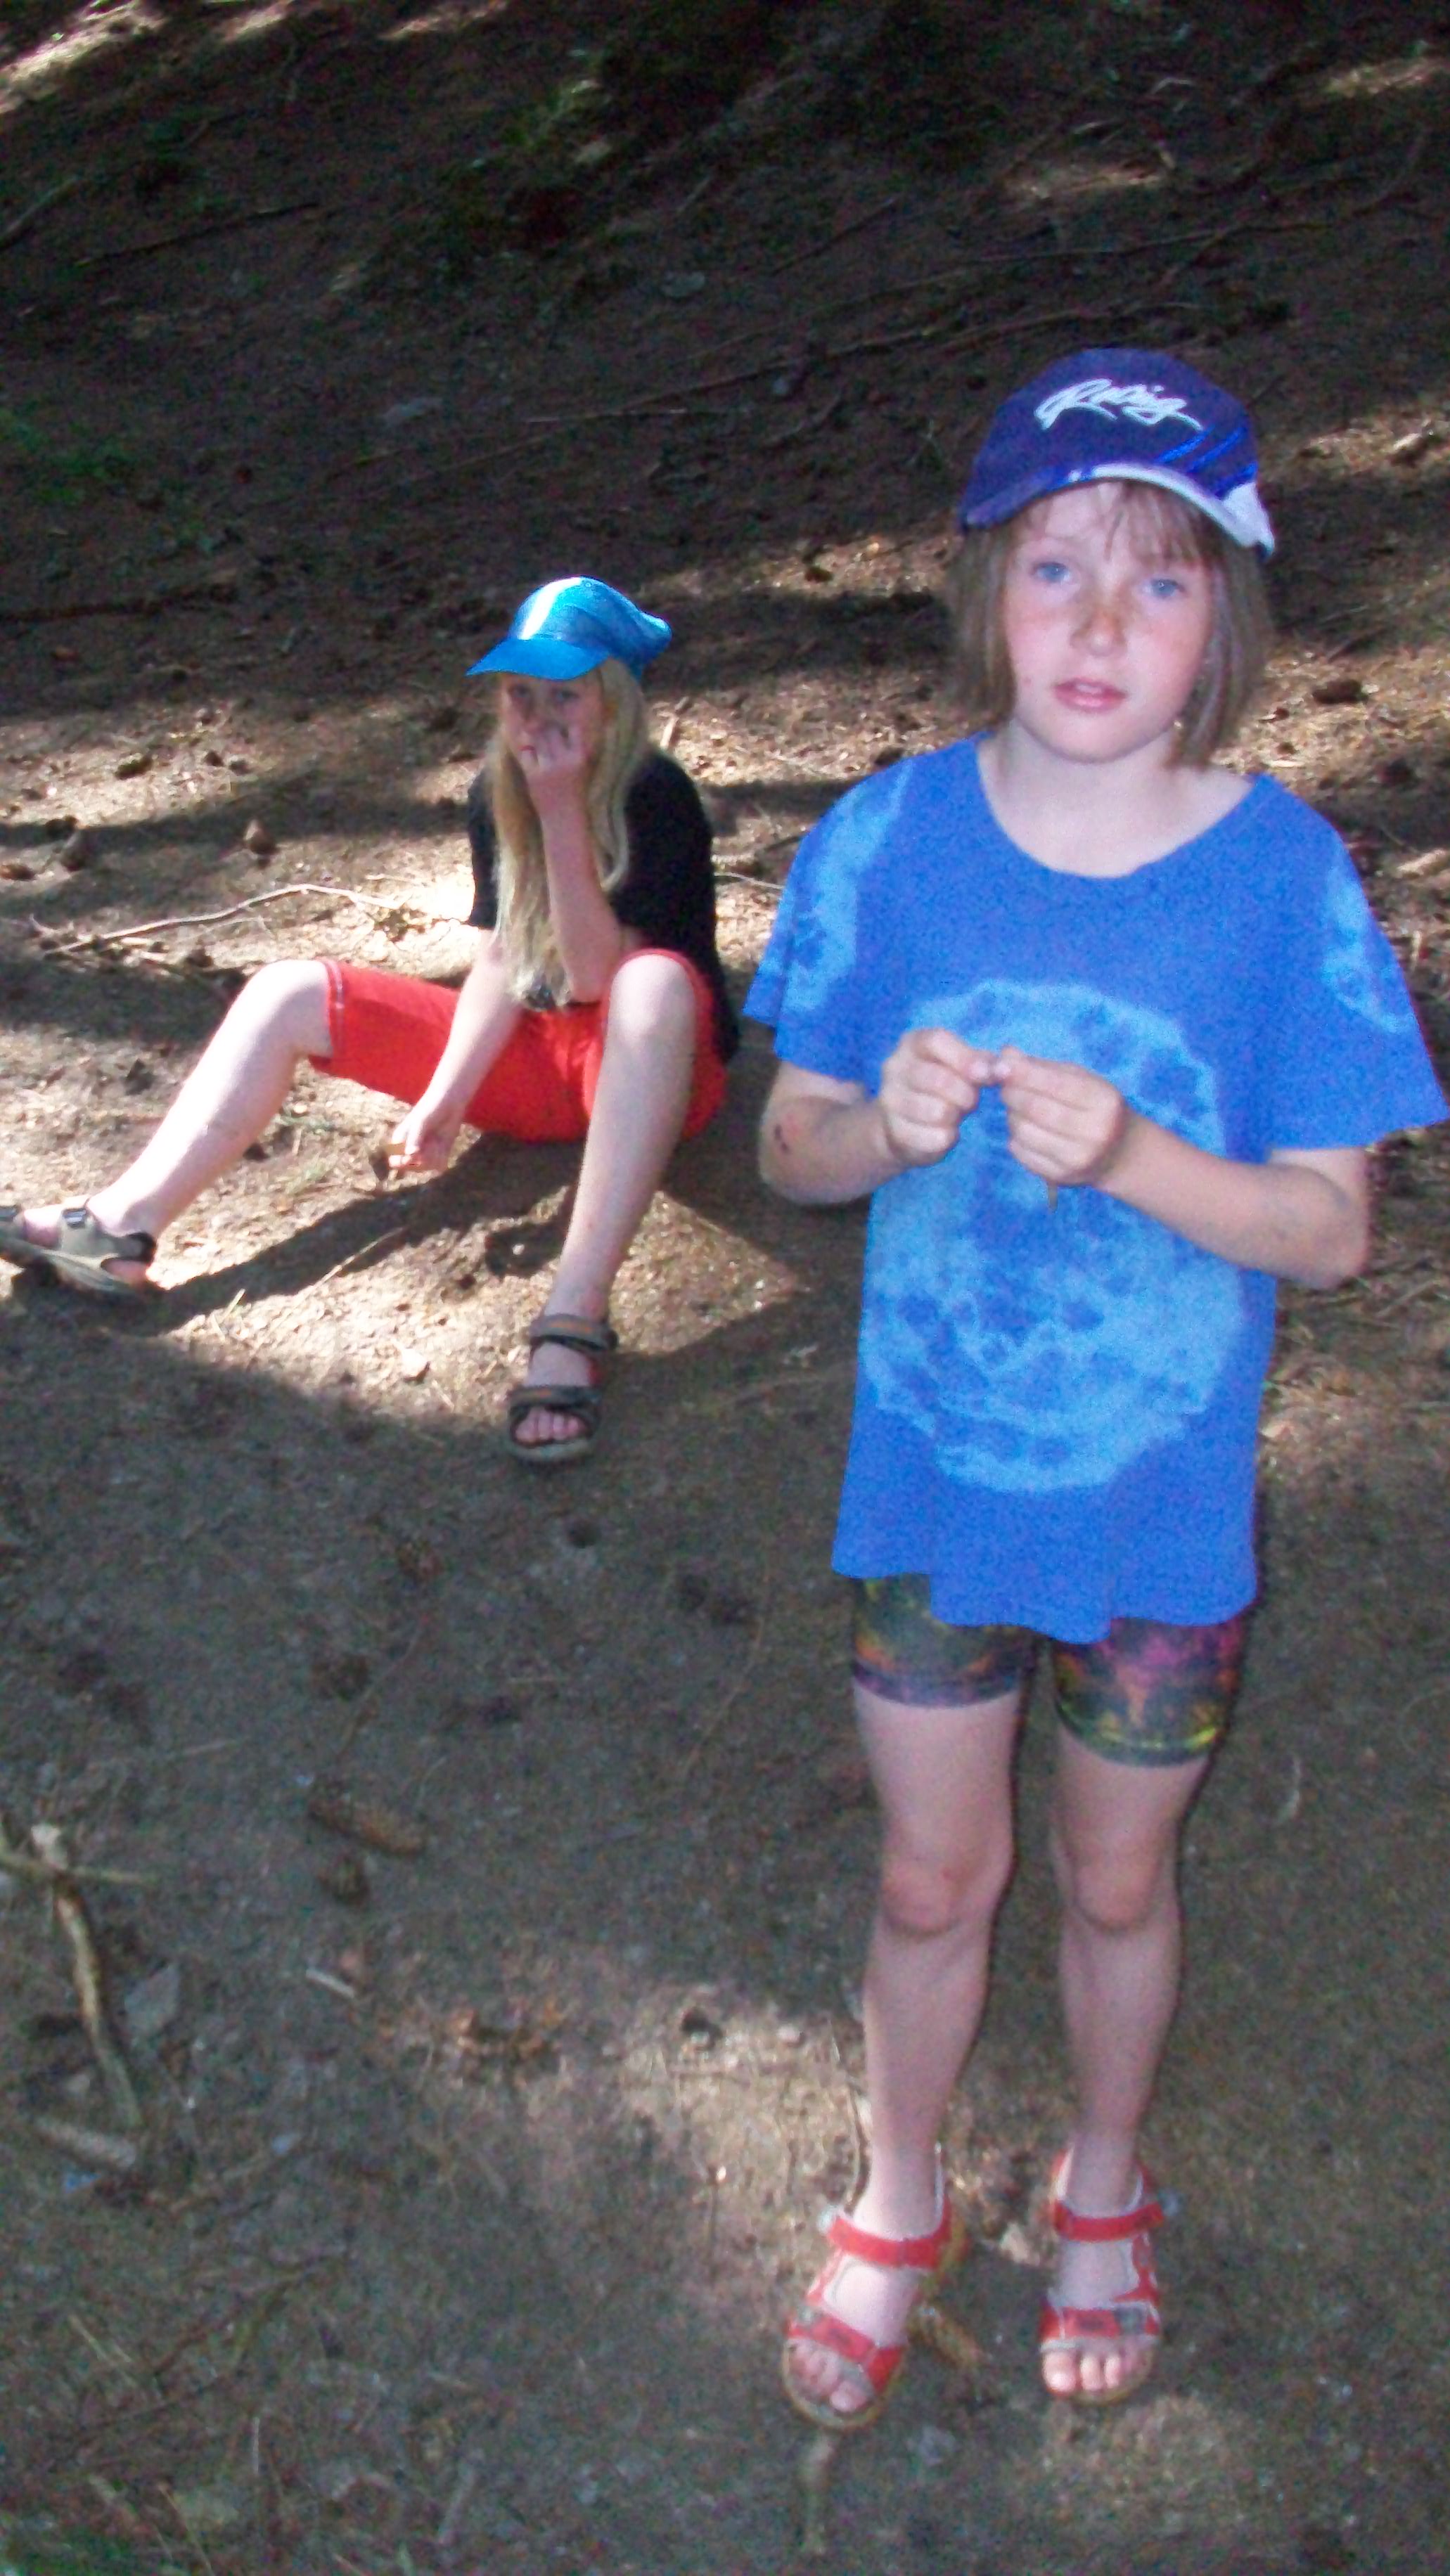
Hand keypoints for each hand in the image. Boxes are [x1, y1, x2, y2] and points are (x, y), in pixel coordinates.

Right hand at [387, 1094, 461, 1176]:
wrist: (449, 1102)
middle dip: (422, 1159)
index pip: (395, 1163)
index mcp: (400, 1141)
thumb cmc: (430, 1108)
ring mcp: (425, 1153)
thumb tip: (410, 1156)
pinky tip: (443, 1146)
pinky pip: (439, 1166)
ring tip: (437, 1141)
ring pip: (427, 1168)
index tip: (415, 1155)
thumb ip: (415, 1138)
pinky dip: (442, 1158)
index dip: (404, 1163)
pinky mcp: (439, 1154)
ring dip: (433, 1156)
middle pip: (413, 1168)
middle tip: (429, 1144)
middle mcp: (411, 1149)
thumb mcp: (421, 1122)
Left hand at [515, 711, 592, 816]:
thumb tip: (553, 728)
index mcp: (580, 758)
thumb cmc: (574, 794)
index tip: (558, 727)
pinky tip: (529, 752)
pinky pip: (526, 753)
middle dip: (545, 728)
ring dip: (533, 737)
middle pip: (551, 731)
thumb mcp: (580, 769)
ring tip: (534, 738)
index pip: (572, 728)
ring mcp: (549, 768)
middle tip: (541, 730)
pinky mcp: (534, 776)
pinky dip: (526, 750)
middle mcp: (565, 760)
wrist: (565, 821)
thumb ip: (570, 749)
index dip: (563, 725)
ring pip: (537, 740)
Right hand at [877, 1027, 992, 1168]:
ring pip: (938, 1110)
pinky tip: (943, 1132)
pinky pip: (934, 1136)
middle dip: (965, 1094)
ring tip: (953, 1115)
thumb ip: (982, 1064)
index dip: (965, 1058)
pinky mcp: (894, 1131)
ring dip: (955, 1116)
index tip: (986, 1075)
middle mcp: (894, 1067)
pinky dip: (947, 1138)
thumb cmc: (939, 1089)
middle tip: (970, 1101)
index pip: (936, 1041)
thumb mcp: (960, 1068)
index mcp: (911, 1043)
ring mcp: (889, 1099)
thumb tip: (1002, 1069)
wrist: (901, 1125)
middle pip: (938, 1078)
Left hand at [991, 1047, 1131, 1187]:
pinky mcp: (1062, 1177)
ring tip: (1017, 1109)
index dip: (1023, 1073)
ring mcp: (1079, 1158)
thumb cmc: (1095, 1106)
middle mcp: (1095, 1132)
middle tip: (1005, 1086)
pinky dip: (1015, 1138)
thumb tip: (1005, 1054)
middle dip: (1012, 1093)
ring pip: (1024, 1131)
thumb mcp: (1081, 1080)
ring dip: (1012, 1116)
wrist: (1119, 1152)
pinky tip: (1025, 1130)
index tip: (1000, 1066)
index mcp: (1104, 1101)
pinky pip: (1022, 1153)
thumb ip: (1044, 1067)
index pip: (1054, 1083)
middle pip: (1035, 1108)